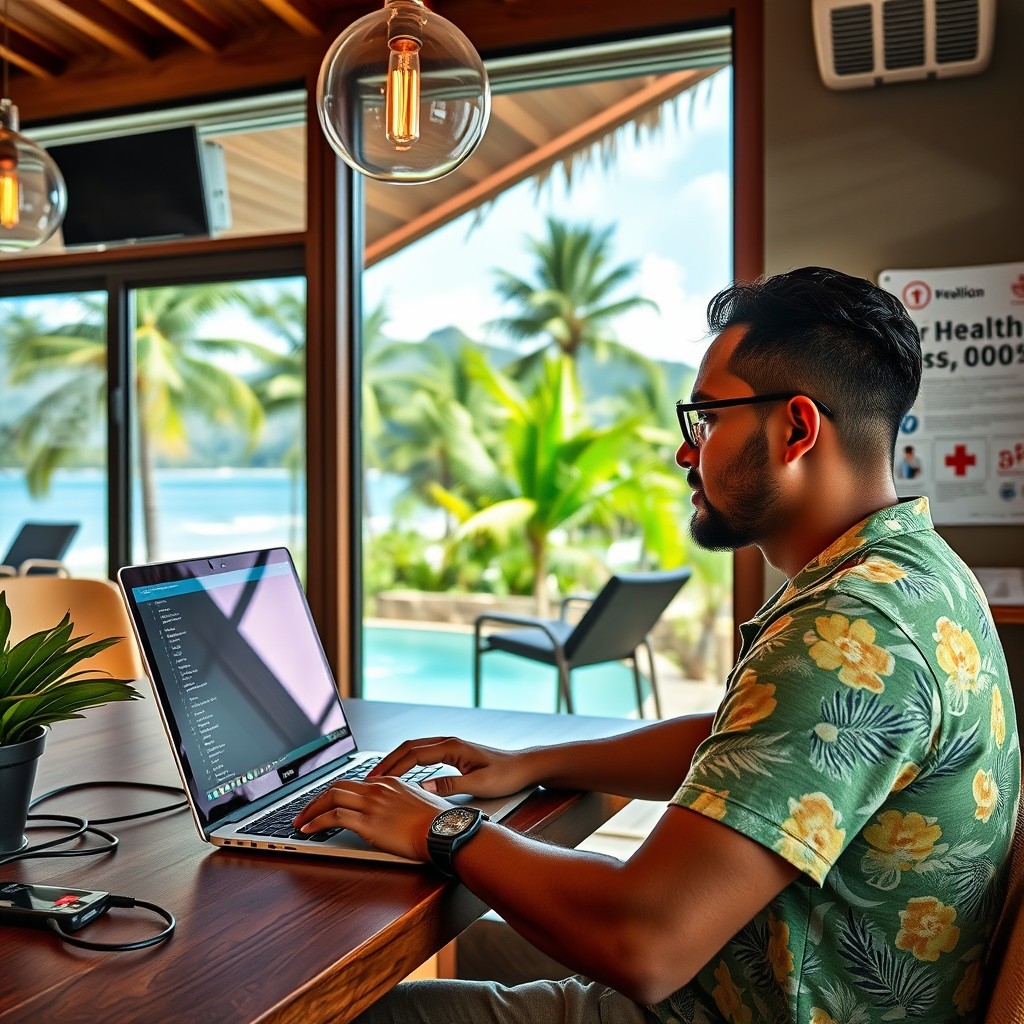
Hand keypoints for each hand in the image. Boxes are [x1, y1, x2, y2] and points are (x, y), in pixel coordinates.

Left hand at [292, 777, 449, 860]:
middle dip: (316, 799)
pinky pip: (334, 818)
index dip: (335, 793)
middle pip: (337, 786)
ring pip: (331, 798)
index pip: (354, 783)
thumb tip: (391, 812)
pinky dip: (317, 822)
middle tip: (305, 811)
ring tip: (300, 822)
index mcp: (389, 782)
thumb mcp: (418, 802)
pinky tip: (309, 830)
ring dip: (311, 810)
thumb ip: (400, 802)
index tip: (326, 803)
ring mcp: (372, 805)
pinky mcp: (369, 824)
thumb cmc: (438, 821)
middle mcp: (378, 789)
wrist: (445, 830)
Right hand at [367, 736, 535, 799]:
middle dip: (387, 761)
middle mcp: (448, 742)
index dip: (393, 767)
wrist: (524, 766)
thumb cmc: (506, 775)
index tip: (376, 779)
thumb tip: (422, 787)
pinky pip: (423, 753)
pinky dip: (408, 761)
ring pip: (414, 749)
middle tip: (369, 777)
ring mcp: (450, 745)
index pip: (413, 754)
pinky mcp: (453, 752)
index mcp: (452, 747)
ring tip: (379, 776)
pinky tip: (402, 773)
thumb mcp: (479, 784)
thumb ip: (450, 785)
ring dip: (396, 760)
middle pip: (409, 747)